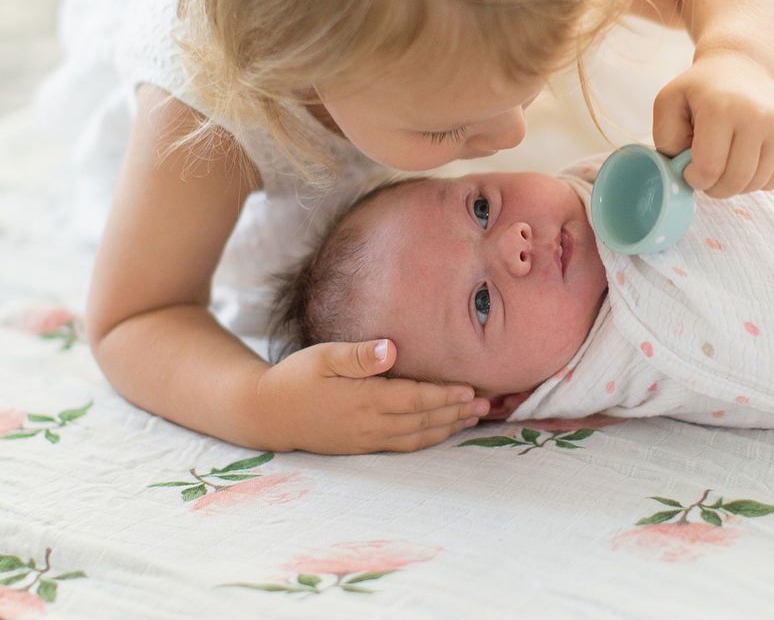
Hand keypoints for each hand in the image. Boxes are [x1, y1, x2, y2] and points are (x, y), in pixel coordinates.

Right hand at [253, 339, 489, 453]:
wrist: (265, 413)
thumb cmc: (295, 377)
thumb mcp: (323, 356)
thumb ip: (358, 355)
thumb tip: (391, 349)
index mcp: (363, 401)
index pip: (415, 400)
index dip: (444, 395)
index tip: (471, 389)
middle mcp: (369, 425)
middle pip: (422, 421)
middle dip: (455, 412)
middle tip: (487, 405)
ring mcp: (365, 440)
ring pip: (416, 437)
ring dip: (447, 428)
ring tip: (473, 418)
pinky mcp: (360, 446)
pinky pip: (402, 446)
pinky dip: (427, 439)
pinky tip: (440, 431)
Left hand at [652, 50, 773, 198]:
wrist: (741, 67)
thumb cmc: (700, 89)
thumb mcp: (668, 102)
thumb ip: (665, 139)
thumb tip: (682, 170)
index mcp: (721, 108)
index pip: (709, 167)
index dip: (693, 178)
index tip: (688, 168)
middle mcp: (756, 118)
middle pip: (734, 180)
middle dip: (713, 188)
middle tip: (703, 174)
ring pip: (754, 185)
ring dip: (733, 186)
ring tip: (721, 165)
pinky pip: (772, 182)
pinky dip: (753, 182)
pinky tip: (740, 163)